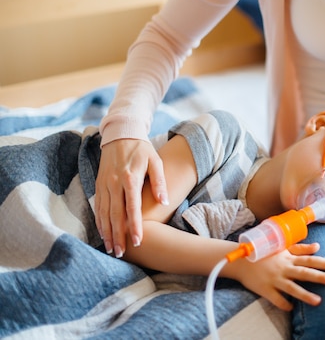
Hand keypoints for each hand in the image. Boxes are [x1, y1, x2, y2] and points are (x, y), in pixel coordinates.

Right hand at [95, 138, 167, 257]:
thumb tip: (164, 202)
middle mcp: (114, 183)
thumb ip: (159, 182)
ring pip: (104, 213)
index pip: (132, 207)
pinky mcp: (98, 184)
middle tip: (121, 253)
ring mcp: (104, 184)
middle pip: (115, 215)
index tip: (138, 241)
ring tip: (111, 249)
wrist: (120, 134)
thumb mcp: (155, 161)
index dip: (135, 225)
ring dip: (107, 232)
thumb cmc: (142, 149)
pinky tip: (103, 233)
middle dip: (118, 235)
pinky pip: (98, 207)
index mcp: (130, 178)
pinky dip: (99, 222)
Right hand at [232, 243, 324, 310]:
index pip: (310, 260)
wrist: (241, 260)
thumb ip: (300, 248)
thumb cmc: (264, 253)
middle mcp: (284, 268)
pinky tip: (291, 308)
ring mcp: (274, 279)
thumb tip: (318, 247)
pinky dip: (284, 304)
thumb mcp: (282, 247)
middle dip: (320, 277)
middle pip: (304, 273)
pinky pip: (276, 299)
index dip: (324, 263)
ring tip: (318, 301)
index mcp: (289, 258)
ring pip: (292, 288)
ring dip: (305, 295)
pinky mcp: (265, 289)